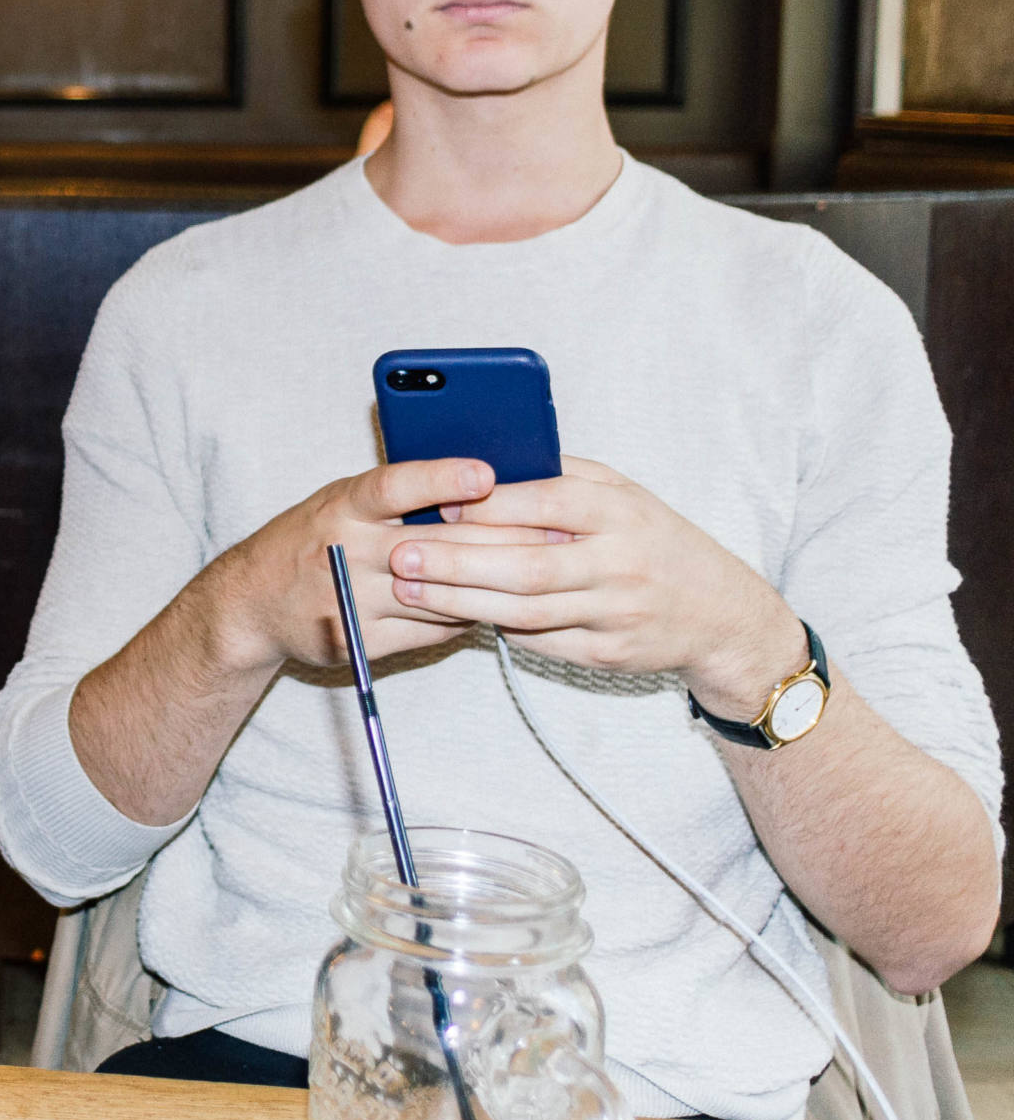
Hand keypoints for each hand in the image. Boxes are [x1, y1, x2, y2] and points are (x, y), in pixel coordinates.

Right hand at [201, 458, 570, 672]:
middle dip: (502, 539)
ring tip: (543, 570)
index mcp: (342, 505)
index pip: (395, 485)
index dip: (441, 478)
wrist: (252, 603)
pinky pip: (434, 629)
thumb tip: (480, 482)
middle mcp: (346, 549)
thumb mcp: (341, 500)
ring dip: (494, 583)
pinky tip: (495, 603)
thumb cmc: (311, 537)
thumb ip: (396, 495)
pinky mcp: (364, 640)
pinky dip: (468, 614)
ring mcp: (354, 599)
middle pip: (436, 545)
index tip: (487, 472)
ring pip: (444, 592)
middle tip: (556, 532)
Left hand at [384, 456, 804, 710]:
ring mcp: (616, 614)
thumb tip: (483, 464)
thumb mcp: (622, 492)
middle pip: (526, 565)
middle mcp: (620, 563)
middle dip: (456, 560)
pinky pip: (539, 641)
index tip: (435, 500)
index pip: (546, 503)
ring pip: (524, 611)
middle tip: (400, 552)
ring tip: (408, 587)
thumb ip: (560, 475)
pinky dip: (493, 625)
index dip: (488, 504)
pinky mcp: (607, 655)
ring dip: (459, 600)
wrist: (720, 613)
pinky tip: (451, 612)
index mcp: (620, 511)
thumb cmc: (654, 539)